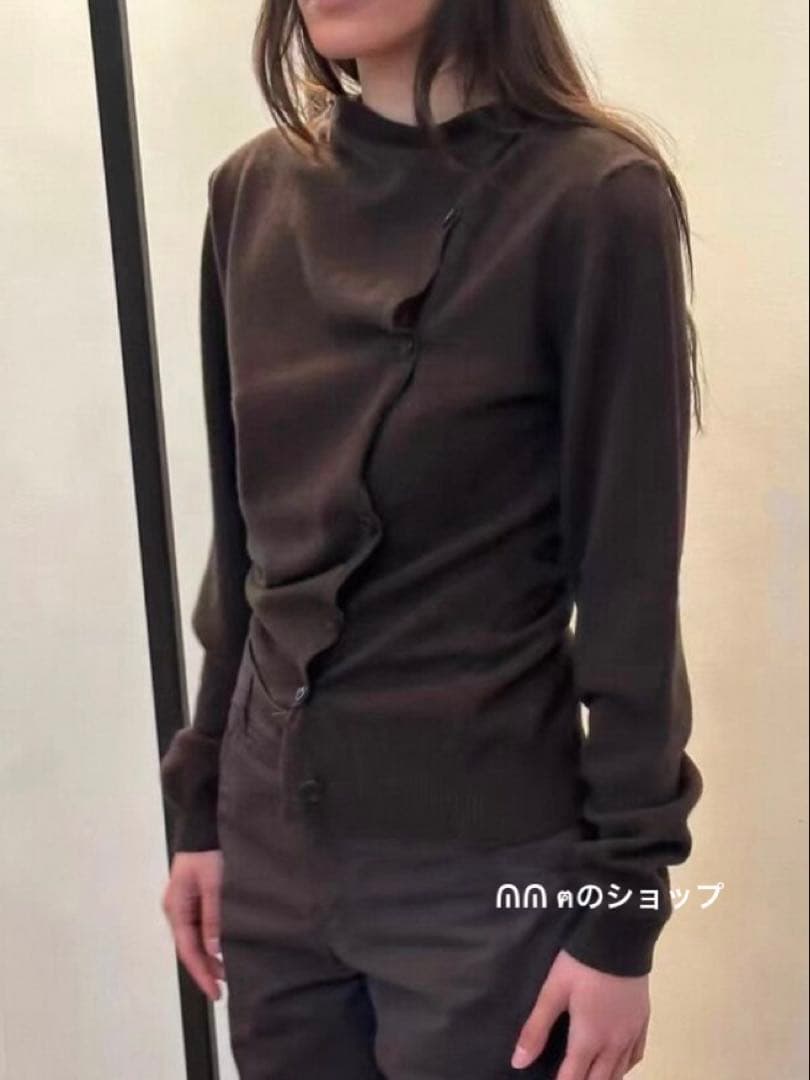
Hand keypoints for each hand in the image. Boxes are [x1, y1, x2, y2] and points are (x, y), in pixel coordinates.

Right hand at [161, 850, 225, 1001]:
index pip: (188, 950)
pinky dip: (210, 941)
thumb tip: (214, 950)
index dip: (202, 973)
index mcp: (176, 908)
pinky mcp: (193, 898)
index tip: (215, 992)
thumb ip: (213, 916)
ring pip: (195, 939)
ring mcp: (183, 904)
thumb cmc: (209, 852)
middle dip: (205, 969)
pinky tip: (223, 949)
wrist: (205, 825)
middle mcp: (176, 909)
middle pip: (189, 947)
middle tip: (224, 988)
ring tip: (227, 973)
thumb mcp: (214, 883)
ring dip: (209, 956)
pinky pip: (200, 927)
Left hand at [510, 948, 649, 1078]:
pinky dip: (625, 1067)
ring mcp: (632, 1033)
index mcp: (589, 1038)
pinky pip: (637, 1055)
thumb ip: (536, 1028)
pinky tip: (617, 1064)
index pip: (574, 1077)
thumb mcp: (553, 991)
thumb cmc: (582, 964)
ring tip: (588, 1077)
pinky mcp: (643, 1020)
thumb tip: (518, 1062)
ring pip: (620, 1072)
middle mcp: (614, 1043)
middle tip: (569, 1079)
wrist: (620, 937)